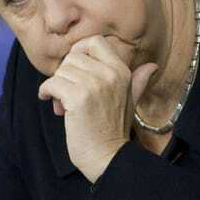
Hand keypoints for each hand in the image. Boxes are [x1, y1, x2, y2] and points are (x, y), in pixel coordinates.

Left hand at [38, 36, 157, 181]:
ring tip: (65, 105)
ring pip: (61, 70)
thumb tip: (152, 66)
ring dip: (57, 87)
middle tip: (68, 94)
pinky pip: (52, 83)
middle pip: (73, 57)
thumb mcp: (130, 101)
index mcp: (122, 71)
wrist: (108, 157)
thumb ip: (138, 81)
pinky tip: (55, 105)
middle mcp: (110, 74)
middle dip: (66, 74)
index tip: (74, 70)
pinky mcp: (78, 98)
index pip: (94, 41)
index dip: (78, 52)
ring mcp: (94, 85)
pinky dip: (47, 92)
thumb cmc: (114, 129)